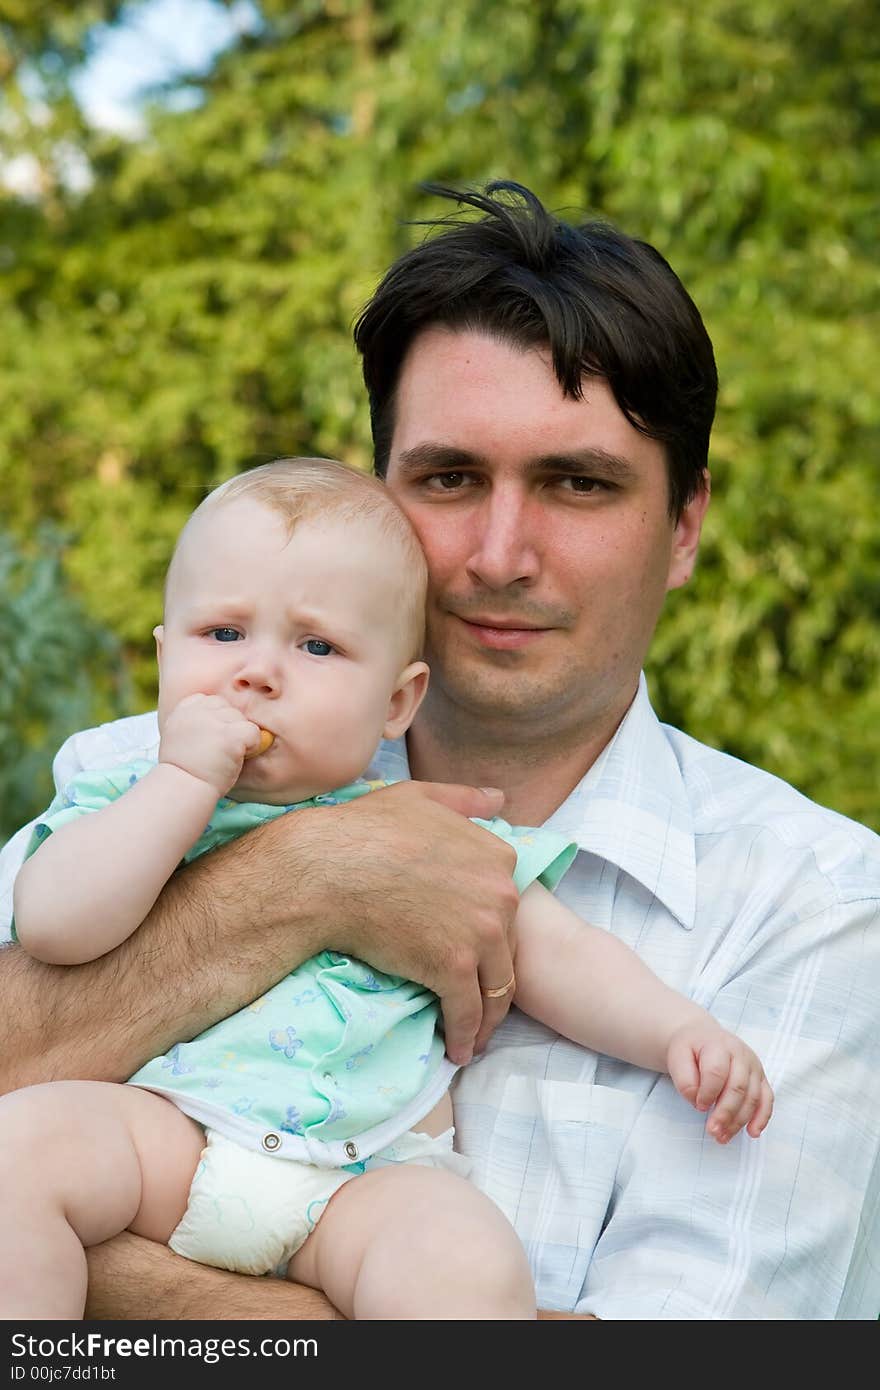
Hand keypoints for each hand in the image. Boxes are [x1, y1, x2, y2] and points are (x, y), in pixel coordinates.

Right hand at [159, 694, 262, 796]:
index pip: (213, 702)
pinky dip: (252, 747)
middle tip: (217, 752)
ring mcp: (215, 720)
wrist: (182, 788)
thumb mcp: (180, 735)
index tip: (210, 741)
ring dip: (240, 739)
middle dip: (230, 729)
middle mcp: (199, 709)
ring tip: (223, 758)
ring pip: (242, 720)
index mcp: (185, 708)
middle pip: (230, 709)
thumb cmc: (183, 769)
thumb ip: (197, 722)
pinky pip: (254, 732)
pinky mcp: (230, 734)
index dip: (218, 721)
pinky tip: (237, 759)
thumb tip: (221, 721)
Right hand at [309, 780, 518, 1065]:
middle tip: (481, 1004)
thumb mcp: (421, 798)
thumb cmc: (364, 830)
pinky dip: (463, 1035)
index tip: (479, 953)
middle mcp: (500, 895)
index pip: (506, 908)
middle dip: (495, 979)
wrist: (327, 869)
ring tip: (473, 1036)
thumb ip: (465, 800)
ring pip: (495, 988)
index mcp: (496, 857)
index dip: (492, 933)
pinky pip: (466, 1012)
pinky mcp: (454, 968)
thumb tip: (500, 799)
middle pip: (507, 950)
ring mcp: (480, 933)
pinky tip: (456, 1051)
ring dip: (486, 1017)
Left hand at [667, 1019, 773, 1143]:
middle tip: (712, 1131)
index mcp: (718, 1045)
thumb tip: (698, 1101)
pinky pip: (767, 1099)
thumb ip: (685, 1079)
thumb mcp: (677, 1057)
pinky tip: (752, 1132)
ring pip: (753, 1097)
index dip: (708, 1092)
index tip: (698, 1106)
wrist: (702, 1037)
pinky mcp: (761, 1078)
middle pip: (738, 1087)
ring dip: (739, 1121)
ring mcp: (754, 1066)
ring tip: (722, 1137)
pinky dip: (762, 1118)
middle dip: (725, 1113)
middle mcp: (741, 1054)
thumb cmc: (690, 1049)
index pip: (717, 1072)